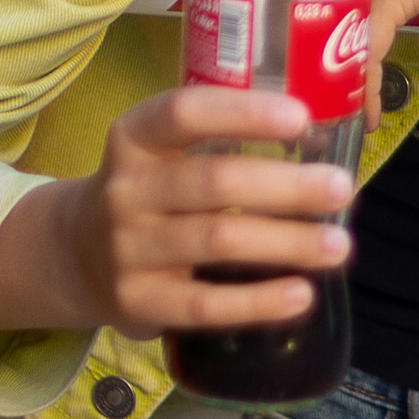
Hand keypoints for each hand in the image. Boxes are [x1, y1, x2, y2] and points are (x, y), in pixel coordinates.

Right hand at [0, 87, 353, 342]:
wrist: (76, 254)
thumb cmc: (148, 190)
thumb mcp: (160, 152)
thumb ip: (219, 140)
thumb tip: (322, 136)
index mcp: (134, 138)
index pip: (185, 113)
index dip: (244, 113)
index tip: (302, 117)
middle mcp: (125, 190)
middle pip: (215, 182)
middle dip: (286, 186)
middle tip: (342, 188)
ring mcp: (128, 249)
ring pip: (217, 241)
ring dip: (286, 243)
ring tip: (339, 245)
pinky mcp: (138, 302)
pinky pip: (205, 306)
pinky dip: (257, 302)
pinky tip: (300, 295)